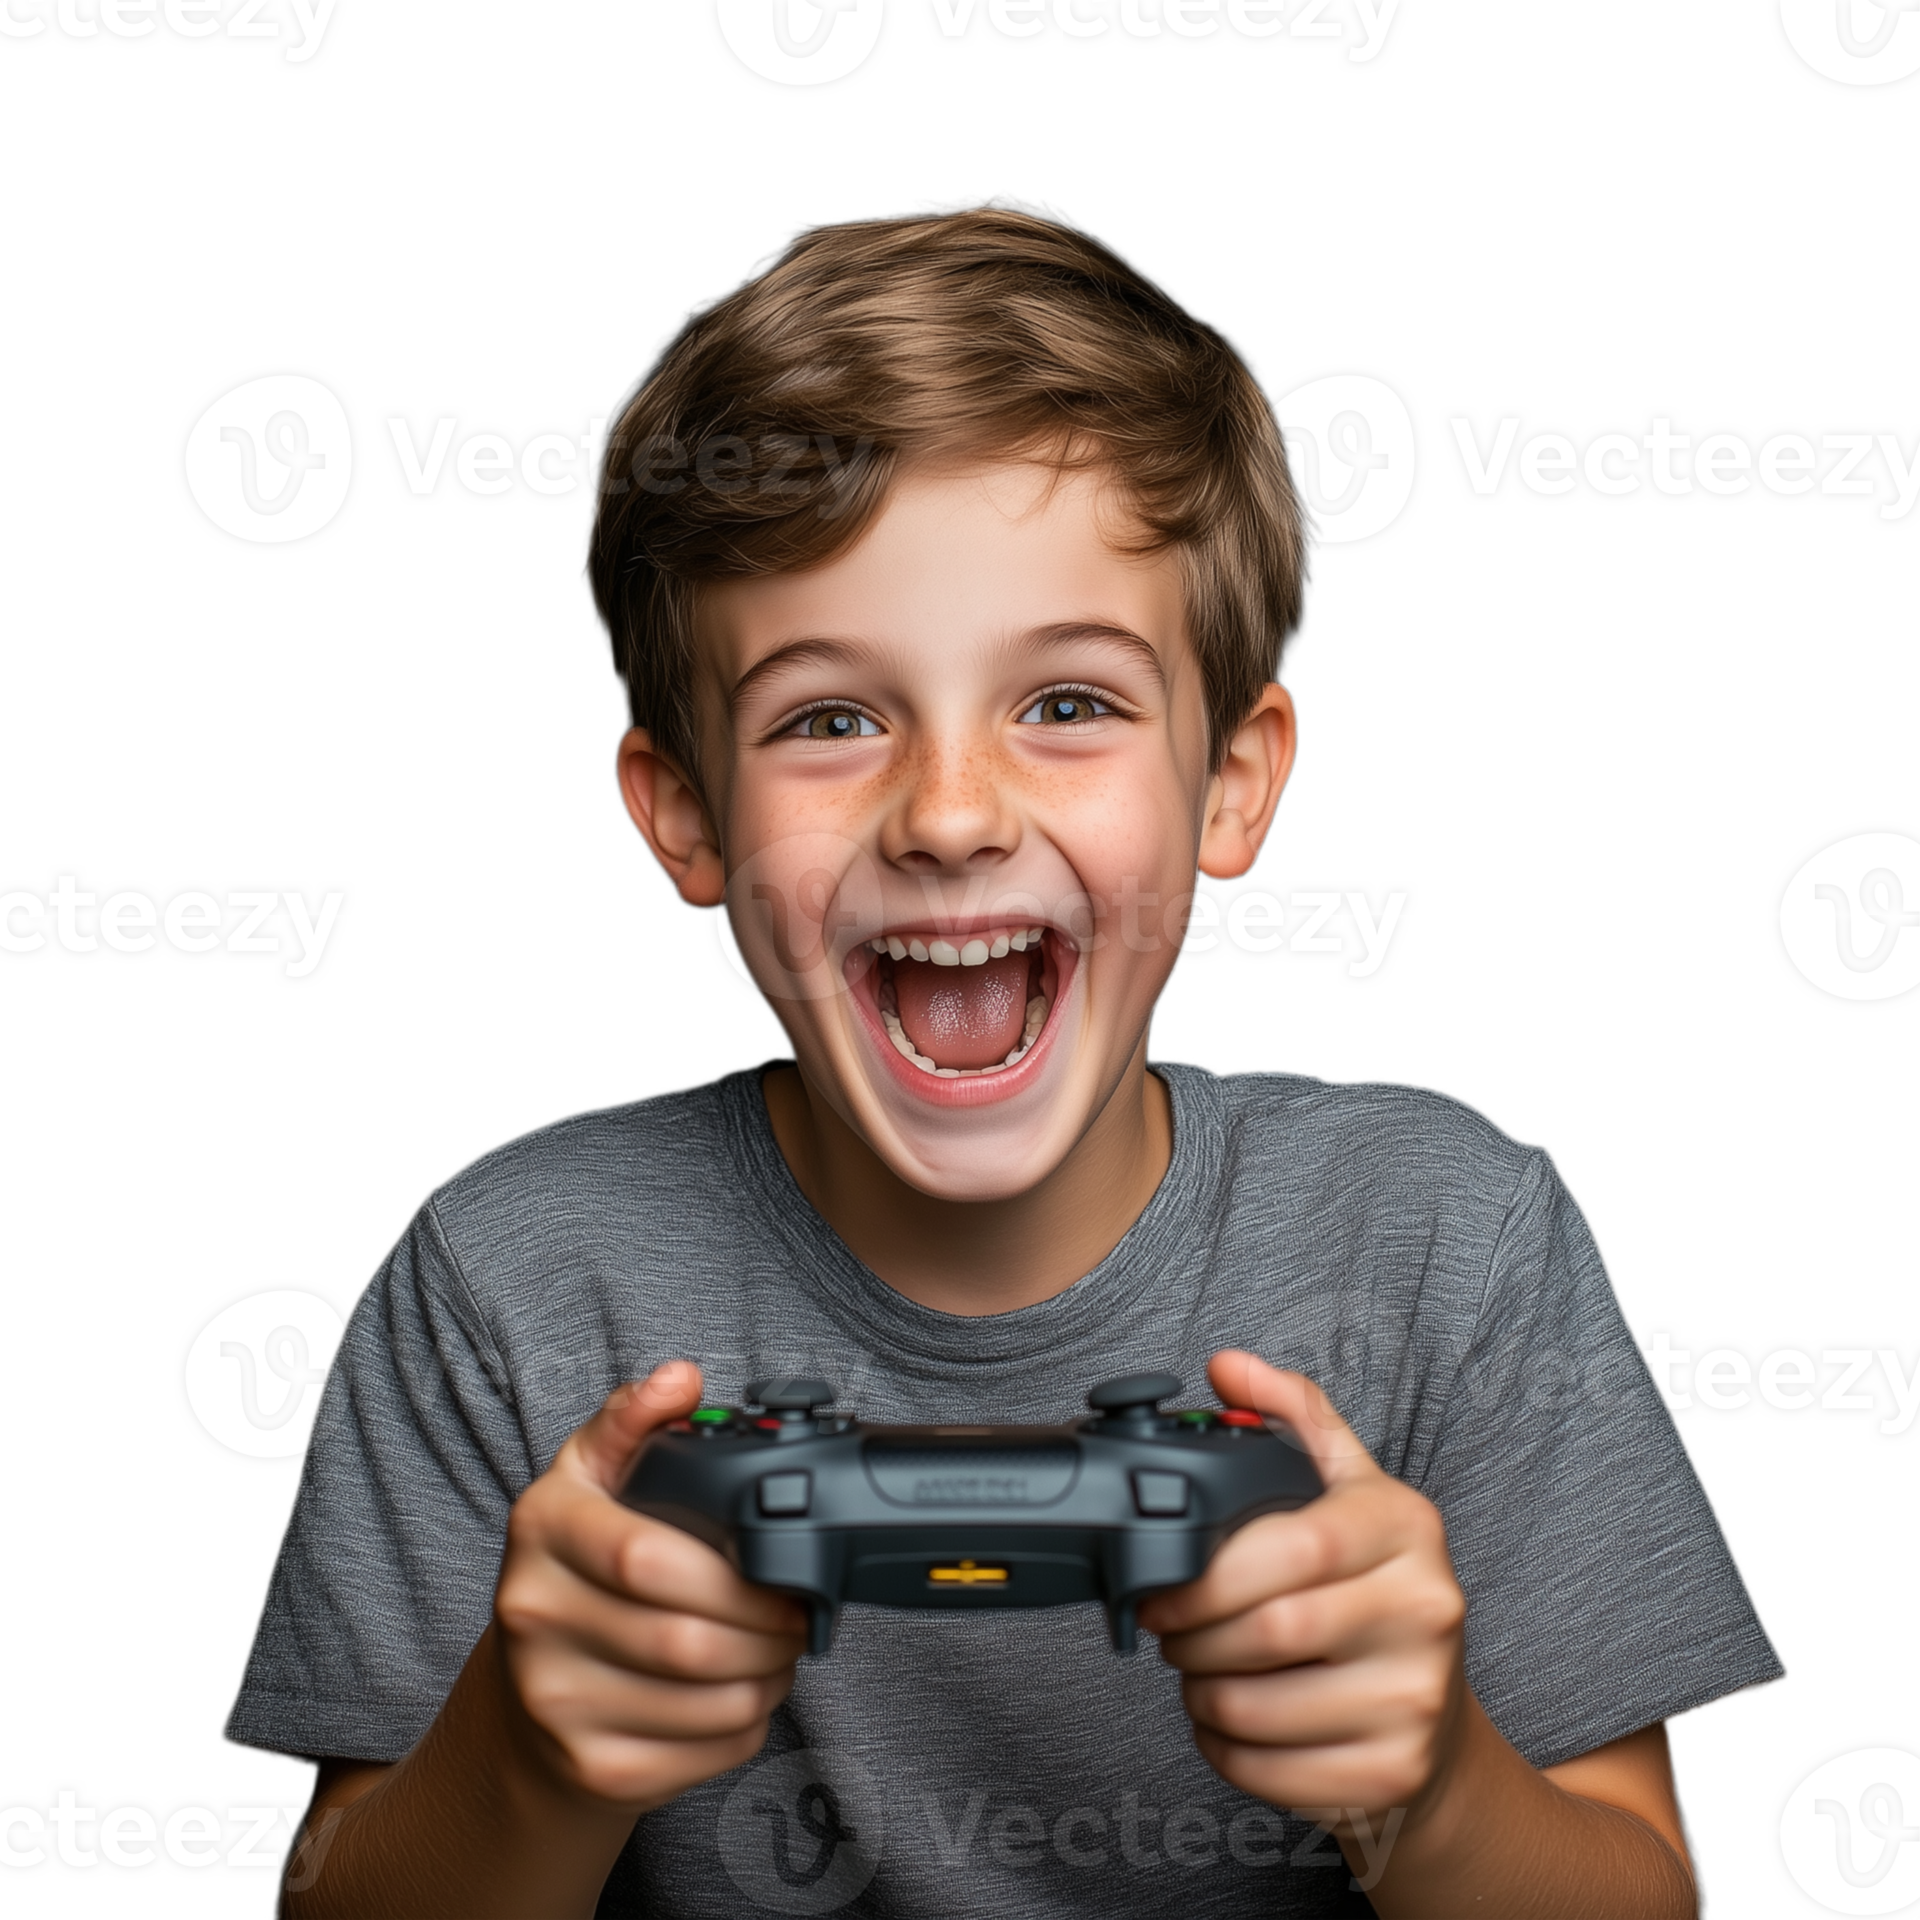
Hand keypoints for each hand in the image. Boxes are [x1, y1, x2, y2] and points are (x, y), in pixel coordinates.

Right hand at [492, 1361, 807, 1811]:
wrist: (526, 1691)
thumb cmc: (577, 1568)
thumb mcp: (590, 1477)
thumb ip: (634, 1420)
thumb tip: (681, 1378)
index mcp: (542, 1529)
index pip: (644, 1554)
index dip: (736, 1570)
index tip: (783, 1567)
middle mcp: (534, 1617)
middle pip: (687, 1639)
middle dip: (769, 1630)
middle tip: (797, 1615)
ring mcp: (557, 1701)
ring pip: (706, 1702)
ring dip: (769, 1679)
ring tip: (776, 1651)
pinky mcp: (591, 1767)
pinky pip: (705, 1754)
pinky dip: (749, 1726)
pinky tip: (745, 1694)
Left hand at [1138, 1351, 1467, 1838]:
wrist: (1435, 1714)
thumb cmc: (1373, 1588)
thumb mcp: (1347, 1487)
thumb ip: (1291, 1417)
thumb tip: (1228, 1366)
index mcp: (1406, 1526)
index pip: (1294, 1544)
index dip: (1205, 1571)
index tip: (1157, 1587)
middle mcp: (1427, 1608)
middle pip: (1270, 1630)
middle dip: (1192, 1637)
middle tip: (1170, 1634)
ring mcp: (1417, 1698)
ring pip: (1261, 1708)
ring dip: (1201, 1696)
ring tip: (1200, 1673)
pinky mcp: (1395, 1774)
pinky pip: (1271, 1773)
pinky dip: (1224, 1752)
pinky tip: (1228, 1724)